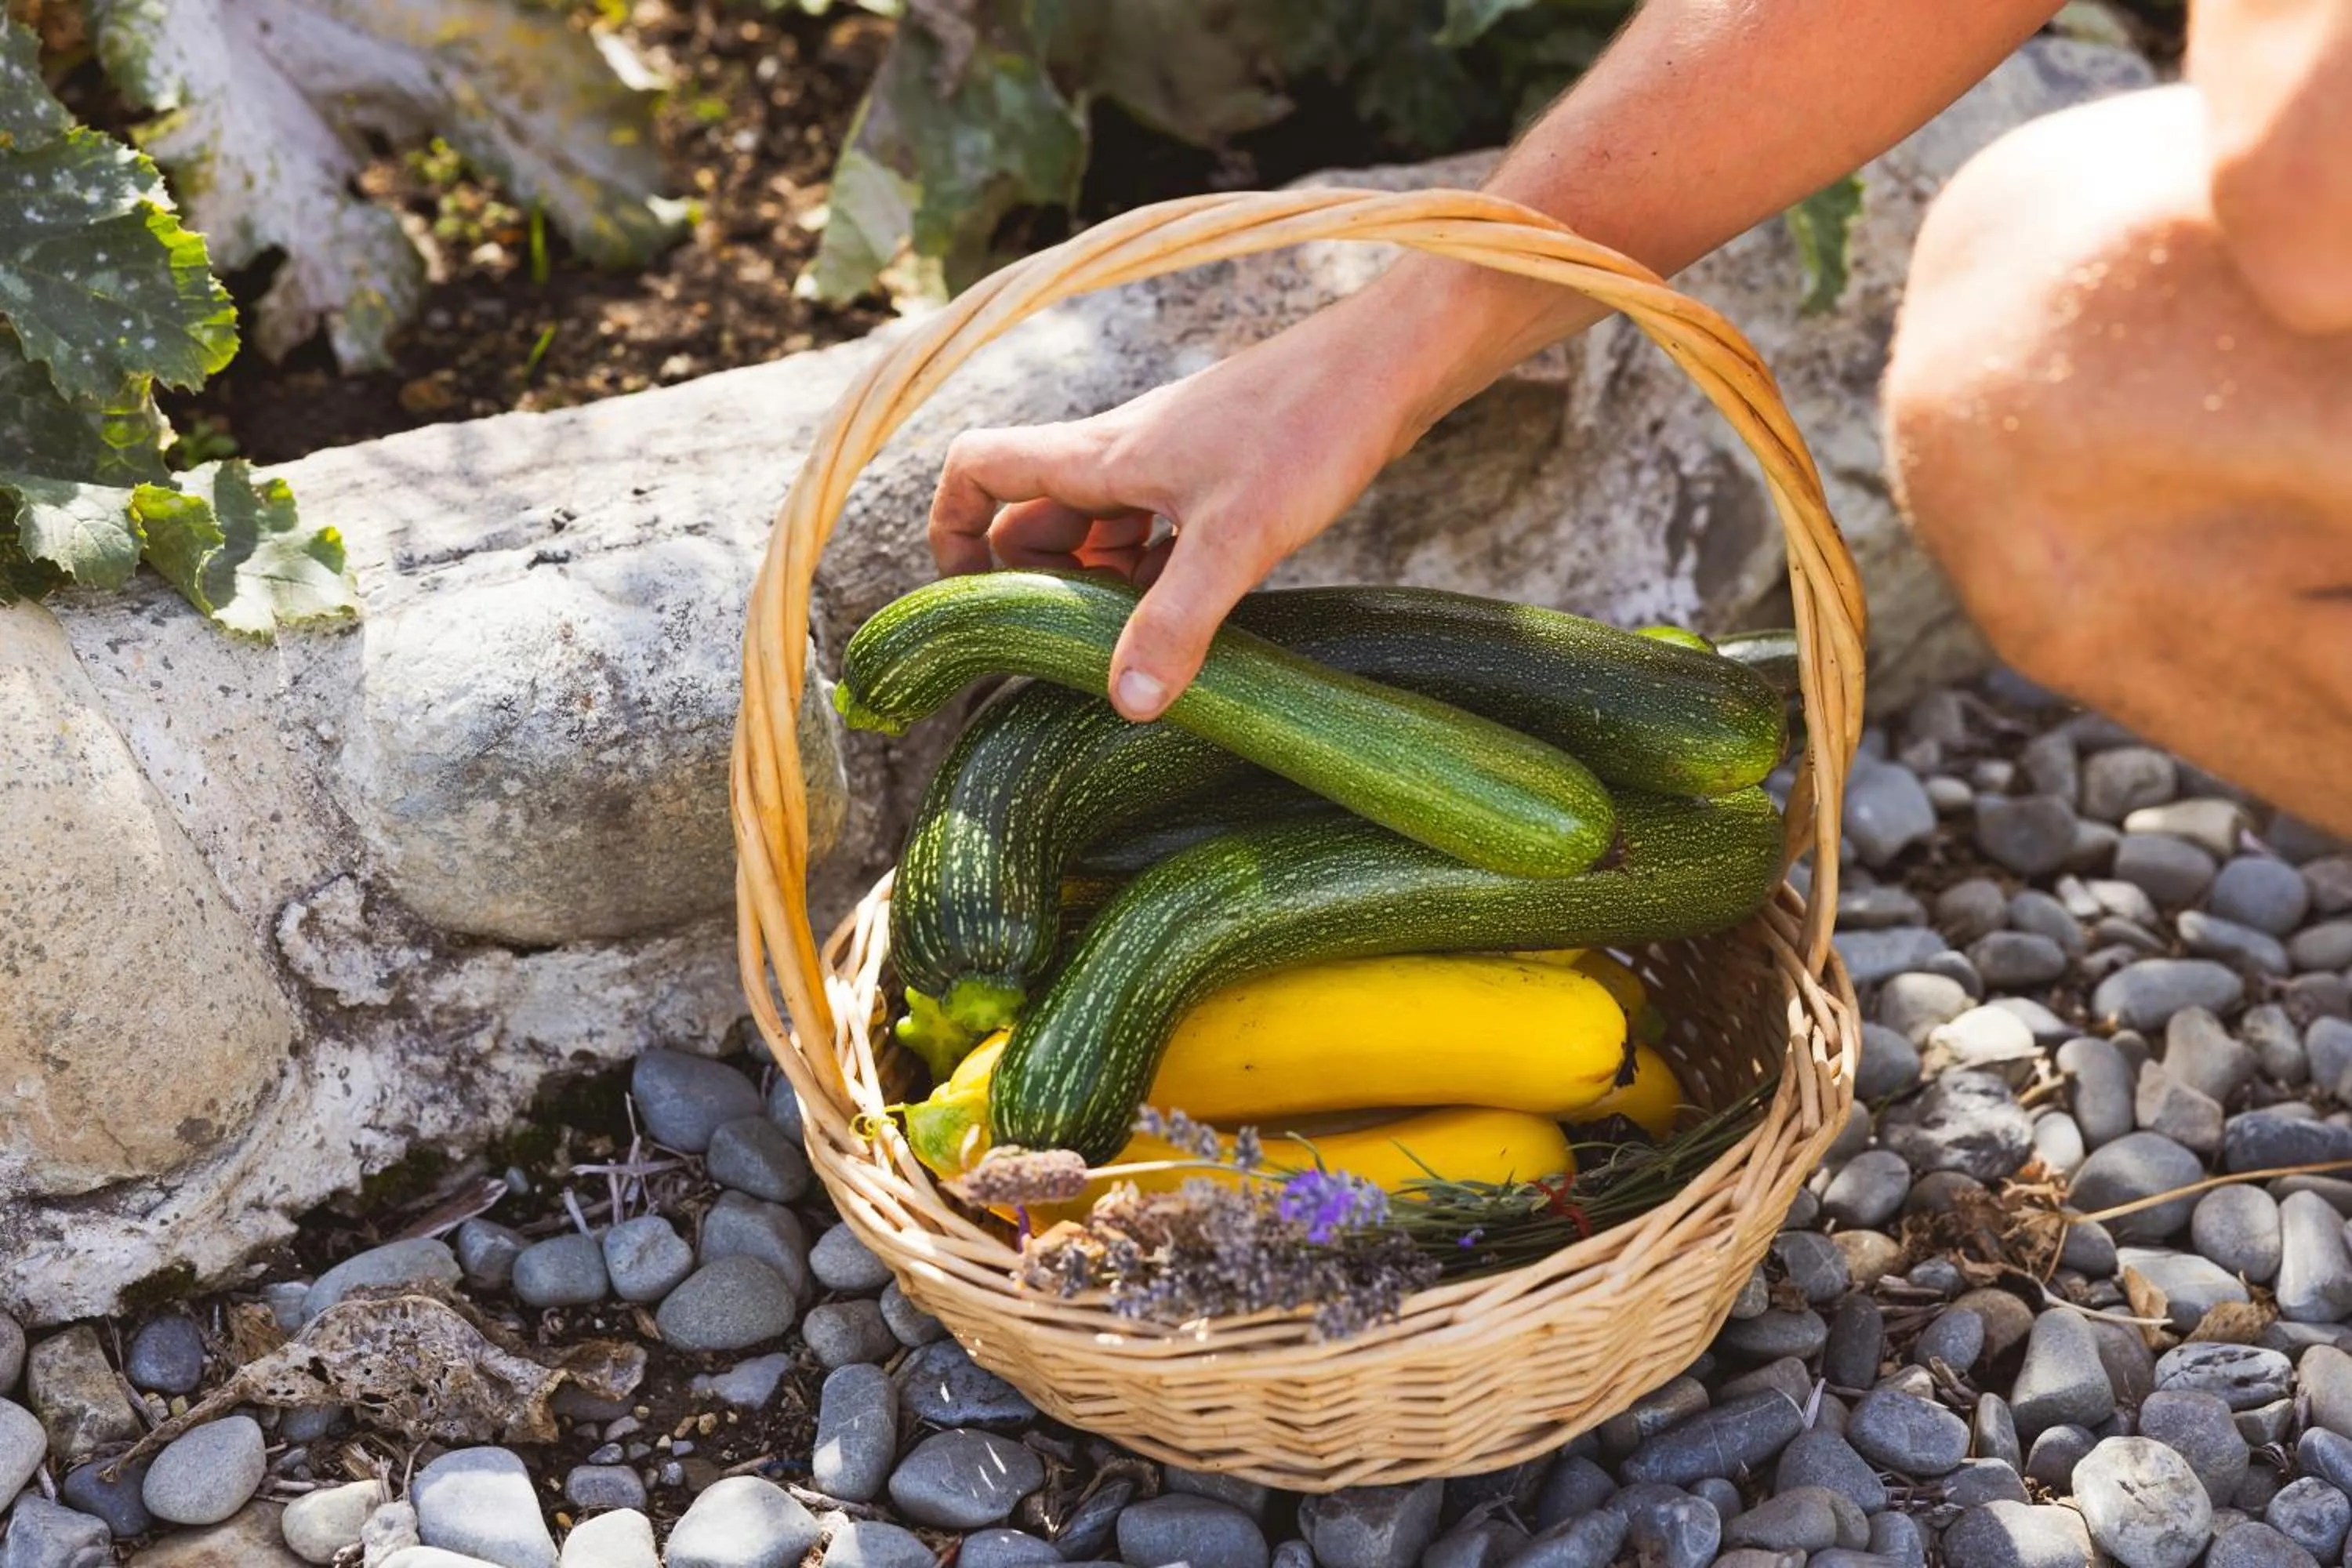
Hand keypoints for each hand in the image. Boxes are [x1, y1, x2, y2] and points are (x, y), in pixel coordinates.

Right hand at [929, 295, 1435, 719]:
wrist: (1387, 364)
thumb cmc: (1309, 430)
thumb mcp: (1238, 539)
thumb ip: (1177, 621)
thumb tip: (1126, 703)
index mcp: (1100, 457)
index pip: (979, 469)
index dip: (951, 528)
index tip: (968, 593)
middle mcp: (1122, 455)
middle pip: (1033, 515)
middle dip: (1035, 581)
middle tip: (1069, 646)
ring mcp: (1170, 463)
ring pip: (1098, 528)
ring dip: (1098, 585)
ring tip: (1132, 643)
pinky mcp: (1218, 475)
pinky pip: (1155, 531)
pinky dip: (1153, 576)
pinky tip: (1190, 617)